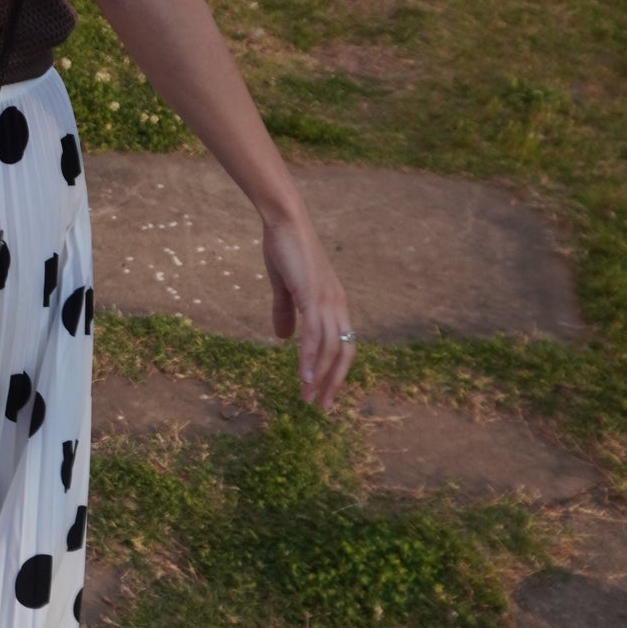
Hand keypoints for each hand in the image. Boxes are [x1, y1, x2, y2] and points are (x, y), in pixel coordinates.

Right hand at [262, 215, 353, 410]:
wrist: (284, 221)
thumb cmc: (284, 248)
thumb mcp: (283, 286)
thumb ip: (284, 311)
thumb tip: (283, 338)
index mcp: (333, 303)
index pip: (342, 345)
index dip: (334, 370)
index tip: (322, 392)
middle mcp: (337, 305)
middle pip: (343, 353)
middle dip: (332, 382)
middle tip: (321, 407)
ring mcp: (328, 301)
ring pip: (329, 348)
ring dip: (319, 376)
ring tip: (308, 398)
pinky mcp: (314, 297)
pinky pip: (315, 335)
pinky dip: (309, 358)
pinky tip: (303, 376)